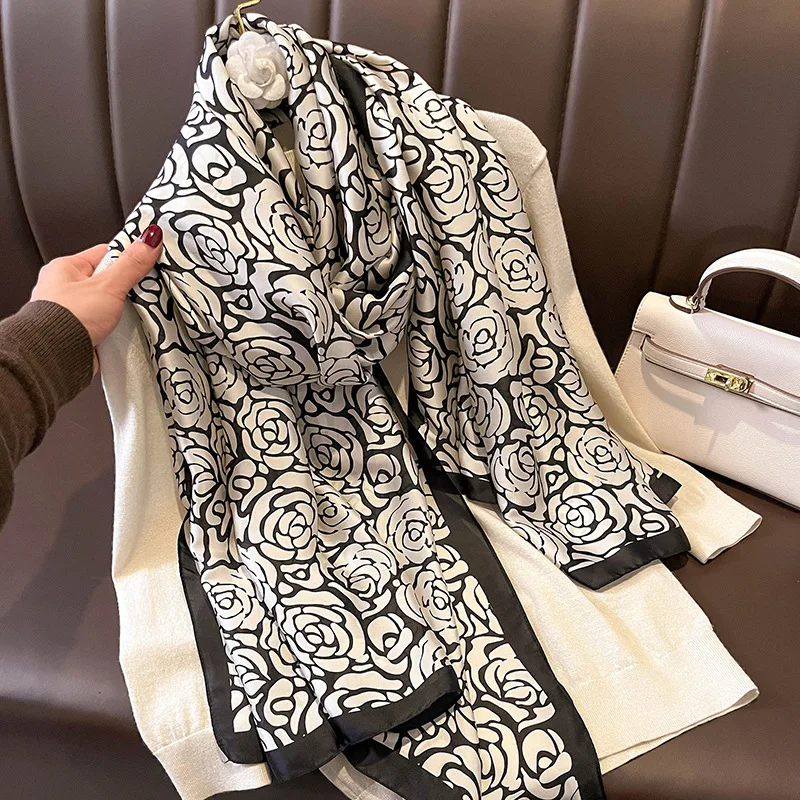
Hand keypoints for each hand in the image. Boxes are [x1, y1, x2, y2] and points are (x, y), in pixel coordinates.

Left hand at [31, 225, 162, 361]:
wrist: (56, 356)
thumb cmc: (68, 318)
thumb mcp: (108, 285)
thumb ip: (131, 263)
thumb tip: (149, 239)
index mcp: (65, 268)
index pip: (104, 253)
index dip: (128, 257)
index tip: (147, 260)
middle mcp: (65, 289)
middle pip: (108, 281)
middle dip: (127, 288)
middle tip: (142, 291)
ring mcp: (74, 312)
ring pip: (109, 305)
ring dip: (123, 312)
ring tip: (132, 314)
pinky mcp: (82, 333)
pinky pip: (106, 325)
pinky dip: (117, 329)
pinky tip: (125, 331)